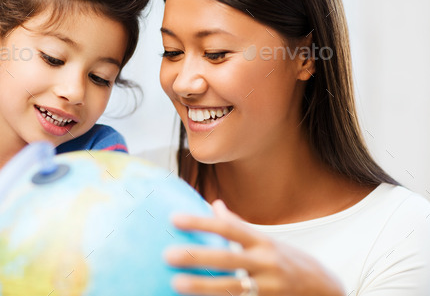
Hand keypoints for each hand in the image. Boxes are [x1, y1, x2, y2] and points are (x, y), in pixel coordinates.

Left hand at [164, 200, 343, 295]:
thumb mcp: (267, 241)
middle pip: (228, 260)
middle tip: (167, 255)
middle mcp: (266, 264)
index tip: (174, 219)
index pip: (228, 229)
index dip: (201, 223)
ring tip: (175, 284)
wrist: (326, 291)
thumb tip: (215, 205)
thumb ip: (239, 226)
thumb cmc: (289, 261)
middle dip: (197, 257)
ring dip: (203, 287)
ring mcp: (268, 289)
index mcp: (263, 243)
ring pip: (231, 288)